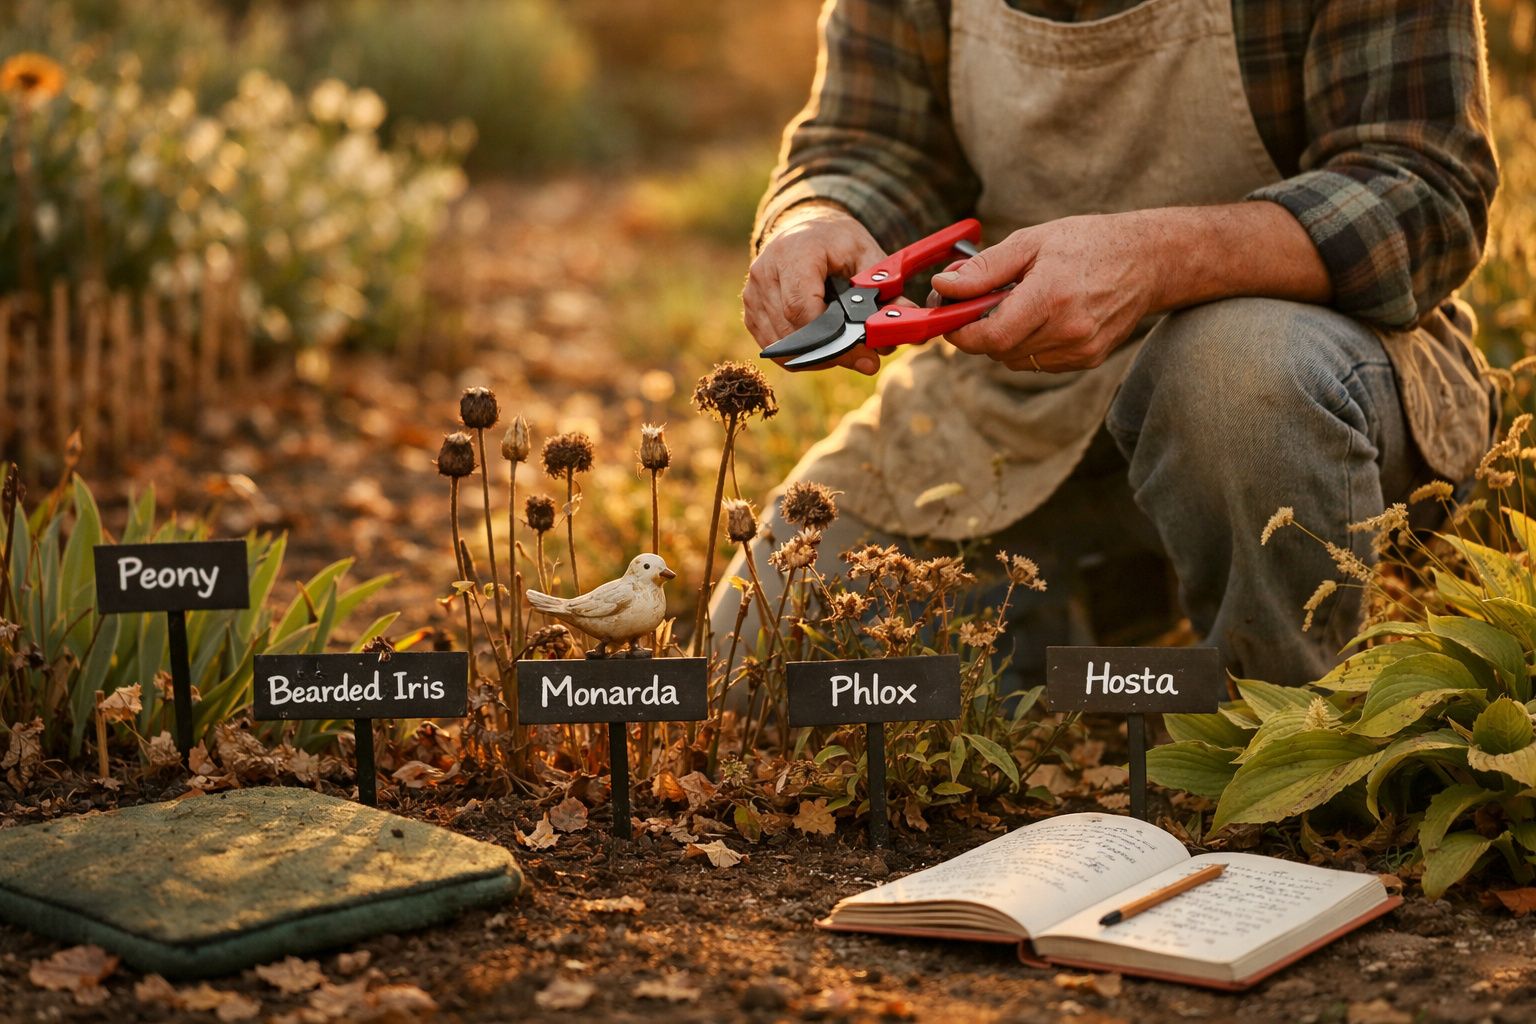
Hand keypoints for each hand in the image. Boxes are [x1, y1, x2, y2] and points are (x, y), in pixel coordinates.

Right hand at [743, 205, 888, 374]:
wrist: (804, 229)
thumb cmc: (837, 241)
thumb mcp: (868, 255)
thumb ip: (885, 289)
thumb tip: (910, 317)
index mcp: (793, 252)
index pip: (801, 308)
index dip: (832, 337)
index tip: (864, 352)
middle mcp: (764, 273)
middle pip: (793, 333)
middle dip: (833, 353)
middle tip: (868, 360)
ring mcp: (752, 295)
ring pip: (783, 348)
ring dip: (819, 357)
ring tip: (850, 351)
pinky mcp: (750, 313)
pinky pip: (776, 349)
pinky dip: (803, 355)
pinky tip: (826, 346)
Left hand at [930, 212, 1164, 372]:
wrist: (1148, 260)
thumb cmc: (1087, 243)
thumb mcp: (1032, 241)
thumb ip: (984, 268)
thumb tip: (944, 287)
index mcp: (1052, 297)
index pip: (989, 337)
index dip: (960, 332)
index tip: (949, 315)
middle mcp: (1069, 330)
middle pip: (998, 350)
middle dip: (980, 329)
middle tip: (982, 299)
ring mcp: (1081, 349)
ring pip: (1015, 360)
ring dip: (1005, 337)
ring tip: (1021, 302)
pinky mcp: (1088, 359)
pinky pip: (1038, 362)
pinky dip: (1029, 344)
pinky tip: (1044, 316)